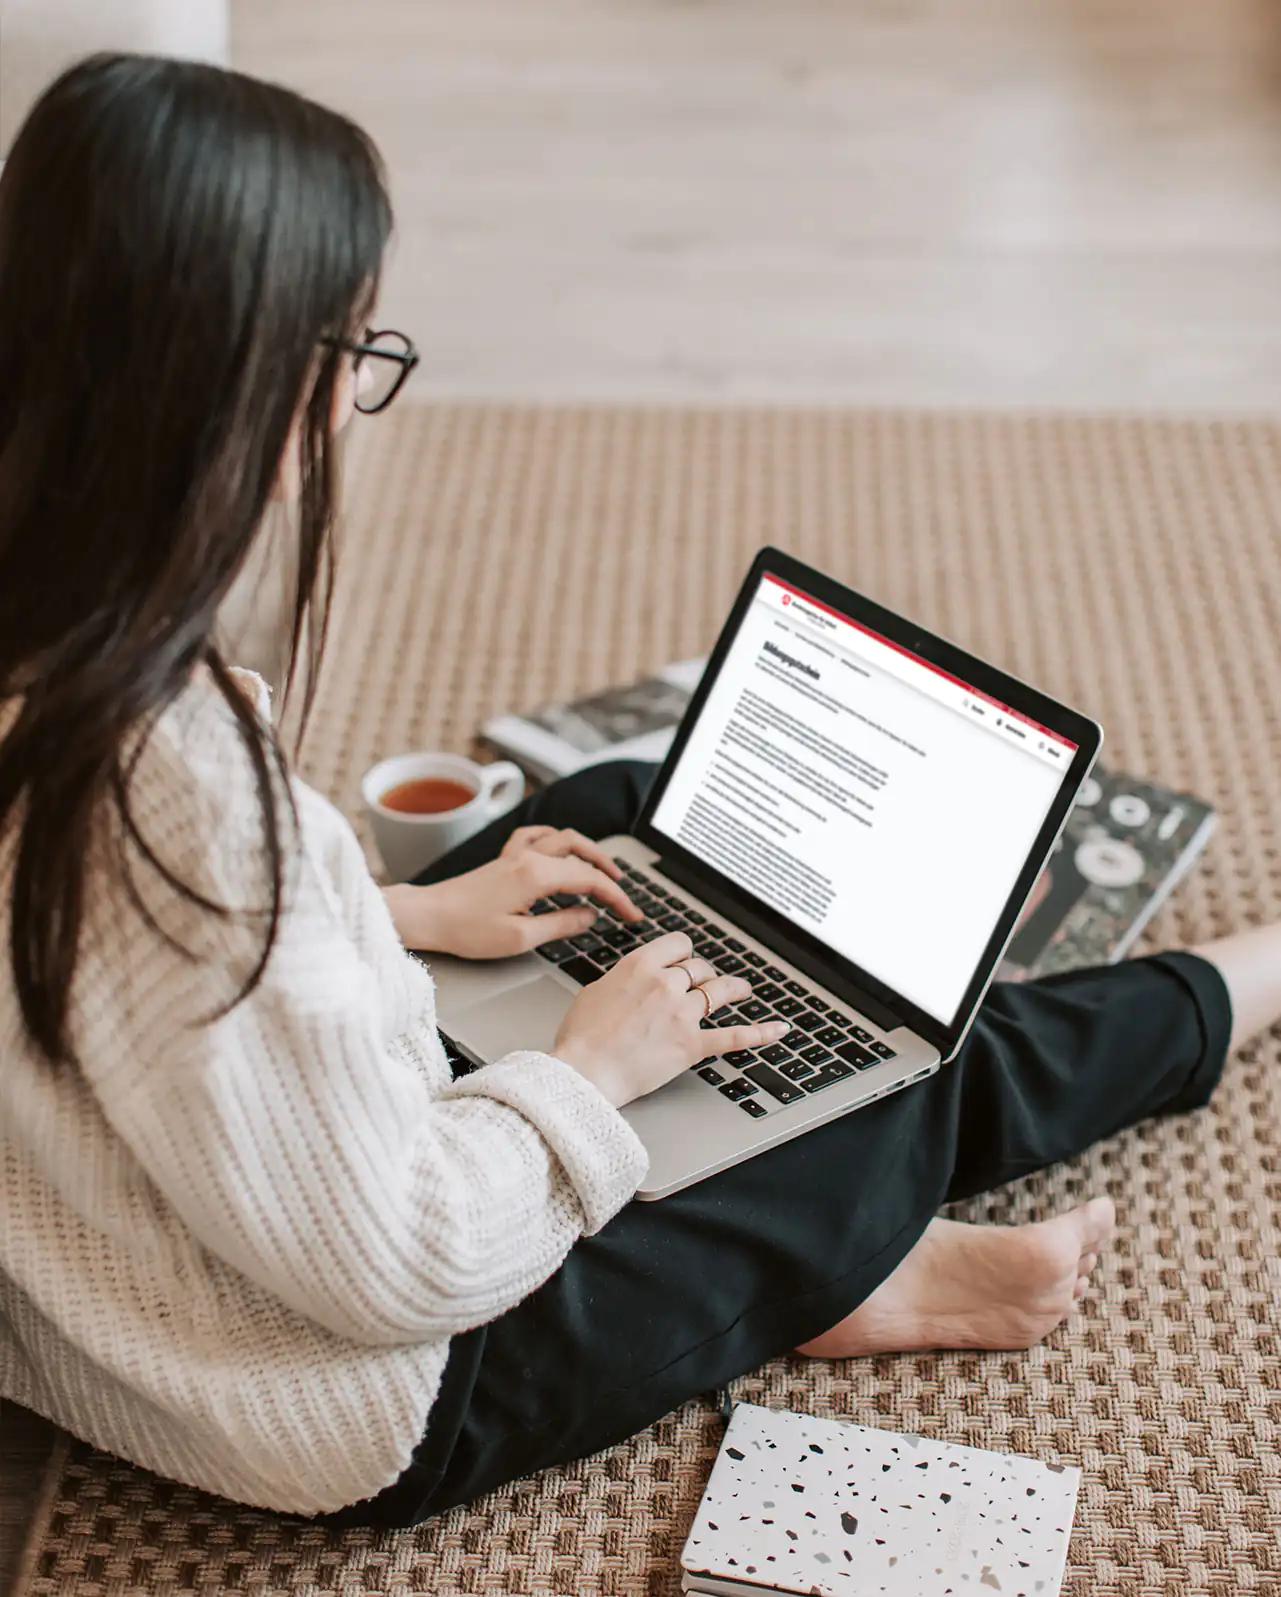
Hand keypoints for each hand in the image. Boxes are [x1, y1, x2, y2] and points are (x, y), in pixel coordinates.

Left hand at [383, 826, 641, 958]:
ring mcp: (515, 856)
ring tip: (604, 869)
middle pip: (581, 853)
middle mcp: (528, 857)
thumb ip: (561, 925)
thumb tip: (589, 917)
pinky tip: (560, 847)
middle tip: (624, 894)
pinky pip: (536, 836)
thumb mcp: (521, 937)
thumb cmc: (467, 929)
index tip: (632, 914)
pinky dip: (555, 839)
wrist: (427, 916)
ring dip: (588, 850)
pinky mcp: (504, 861)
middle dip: (609, 871)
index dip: (617, 897)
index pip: (590, 880)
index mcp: (536, 875)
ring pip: (562, 838)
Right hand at [553, 931, 789, 1106]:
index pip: (679, 944)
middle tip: (704, 983)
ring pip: (720, 990)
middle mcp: (666, 983)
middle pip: (699, 968)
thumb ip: (623, 979)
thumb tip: (635, 978)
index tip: (685, 960)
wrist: (584, 1071)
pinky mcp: (692, 1044)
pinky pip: (734, 1036)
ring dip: (734, 988)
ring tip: (744, 989)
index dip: (684, 953)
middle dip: (702, 976)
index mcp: (640, 965)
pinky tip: (778, 1030)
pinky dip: (760, 1033)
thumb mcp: (596, 990)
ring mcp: (683, 1013)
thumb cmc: (582, 1037)